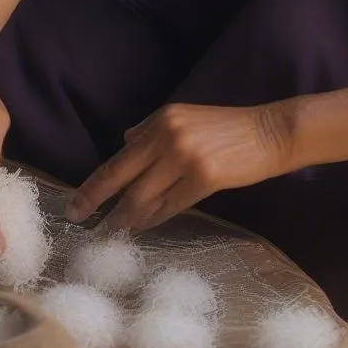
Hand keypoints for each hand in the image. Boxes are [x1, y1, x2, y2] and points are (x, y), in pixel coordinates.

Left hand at [65, 103, 288, 231]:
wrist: (271, 132)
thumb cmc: (229, 128)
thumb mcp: (186, 117)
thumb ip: (152, 129)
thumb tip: (125, 142)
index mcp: (161, 119)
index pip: (120, 155)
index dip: (95, 182)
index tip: (76, 201)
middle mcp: (168, 135)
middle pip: (121, 174)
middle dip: (96, 200)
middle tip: (77, 218)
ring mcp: (185, 156)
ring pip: (144, 195)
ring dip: (126, 216)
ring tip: (113, 230)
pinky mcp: (205, 177)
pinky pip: (170, 205)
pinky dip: (153, 218)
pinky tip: (142, 226)